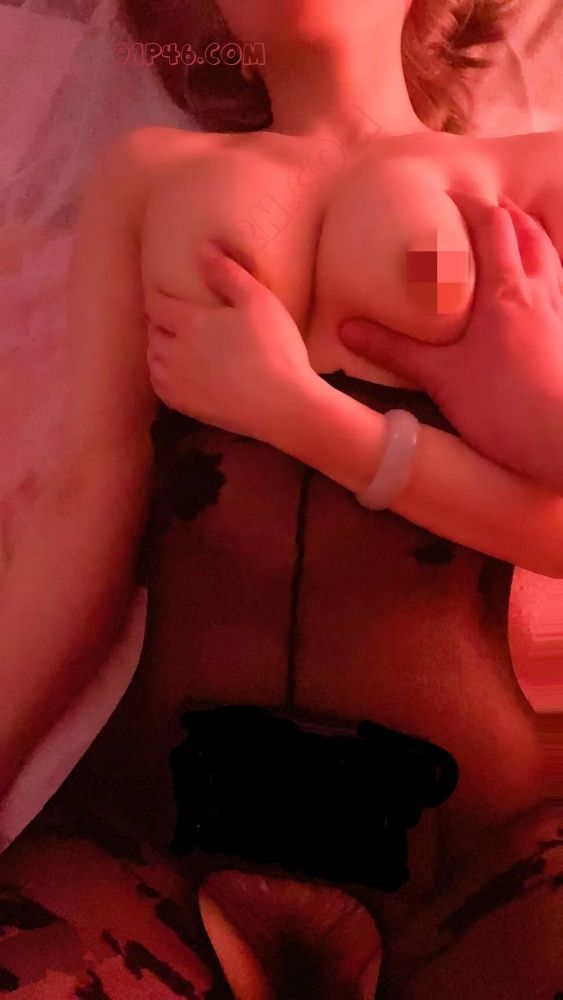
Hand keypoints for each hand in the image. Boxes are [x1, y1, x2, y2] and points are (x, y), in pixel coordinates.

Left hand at [145, 243, 313, 440]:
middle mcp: (173, 352)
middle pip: (153, 332)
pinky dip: (164, 374)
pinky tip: (178, 372)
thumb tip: (203, 249)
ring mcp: (176, 382)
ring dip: (160, 348)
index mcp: (189, 322)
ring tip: (174, 343)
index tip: (164, 290)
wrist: (282, 405)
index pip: (157, 303)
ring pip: (154, 359)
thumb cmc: (275, 348)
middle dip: (160, 322)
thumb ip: (228, 273)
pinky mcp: (184, 405)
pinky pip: (161, 385)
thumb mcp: (258, 301)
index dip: (158, 294)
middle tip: (171, 317)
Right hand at [338, 193, 562, 491]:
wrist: (559, 443)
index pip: (494, 226)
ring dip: (534, 241)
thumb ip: (394, 351)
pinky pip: (559, 295)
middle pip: (531, 234)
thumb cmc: (502, 407)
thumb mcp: (440, 378)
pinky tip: (533, 298)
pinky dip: (546, 280)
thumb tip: (347, 329)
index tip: (452, 197)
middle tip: (488, 209)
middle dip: (510, 215)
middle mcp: (540, 293)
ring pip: (552, 260)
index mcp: (506, 290)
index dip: (474, 204)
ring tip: (515, 240)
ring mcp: (559, 317)